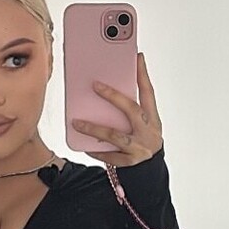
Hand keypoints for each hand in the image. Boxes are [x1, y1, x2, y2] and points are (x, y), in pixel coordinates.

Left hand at [71, 51, 162, 165]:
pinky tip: (85, 146)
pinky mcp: (129, 162)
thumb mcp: (144, 124)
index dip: (143, 75)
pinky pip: (109, 156)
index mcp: (152, 119)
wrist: (151, 171)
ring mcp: (139, 147)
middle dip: (113, 96)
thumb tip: (107, 90)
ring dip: (94, 128)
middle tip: (95, 85)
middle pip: (131, 109)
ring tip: (76, 123)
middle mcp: (148, 131)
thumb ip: (131, 110)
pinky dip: (96, 150)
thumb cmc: (143, 141)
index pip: (149, 93)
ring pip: (114, 135)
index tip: (137, 57)